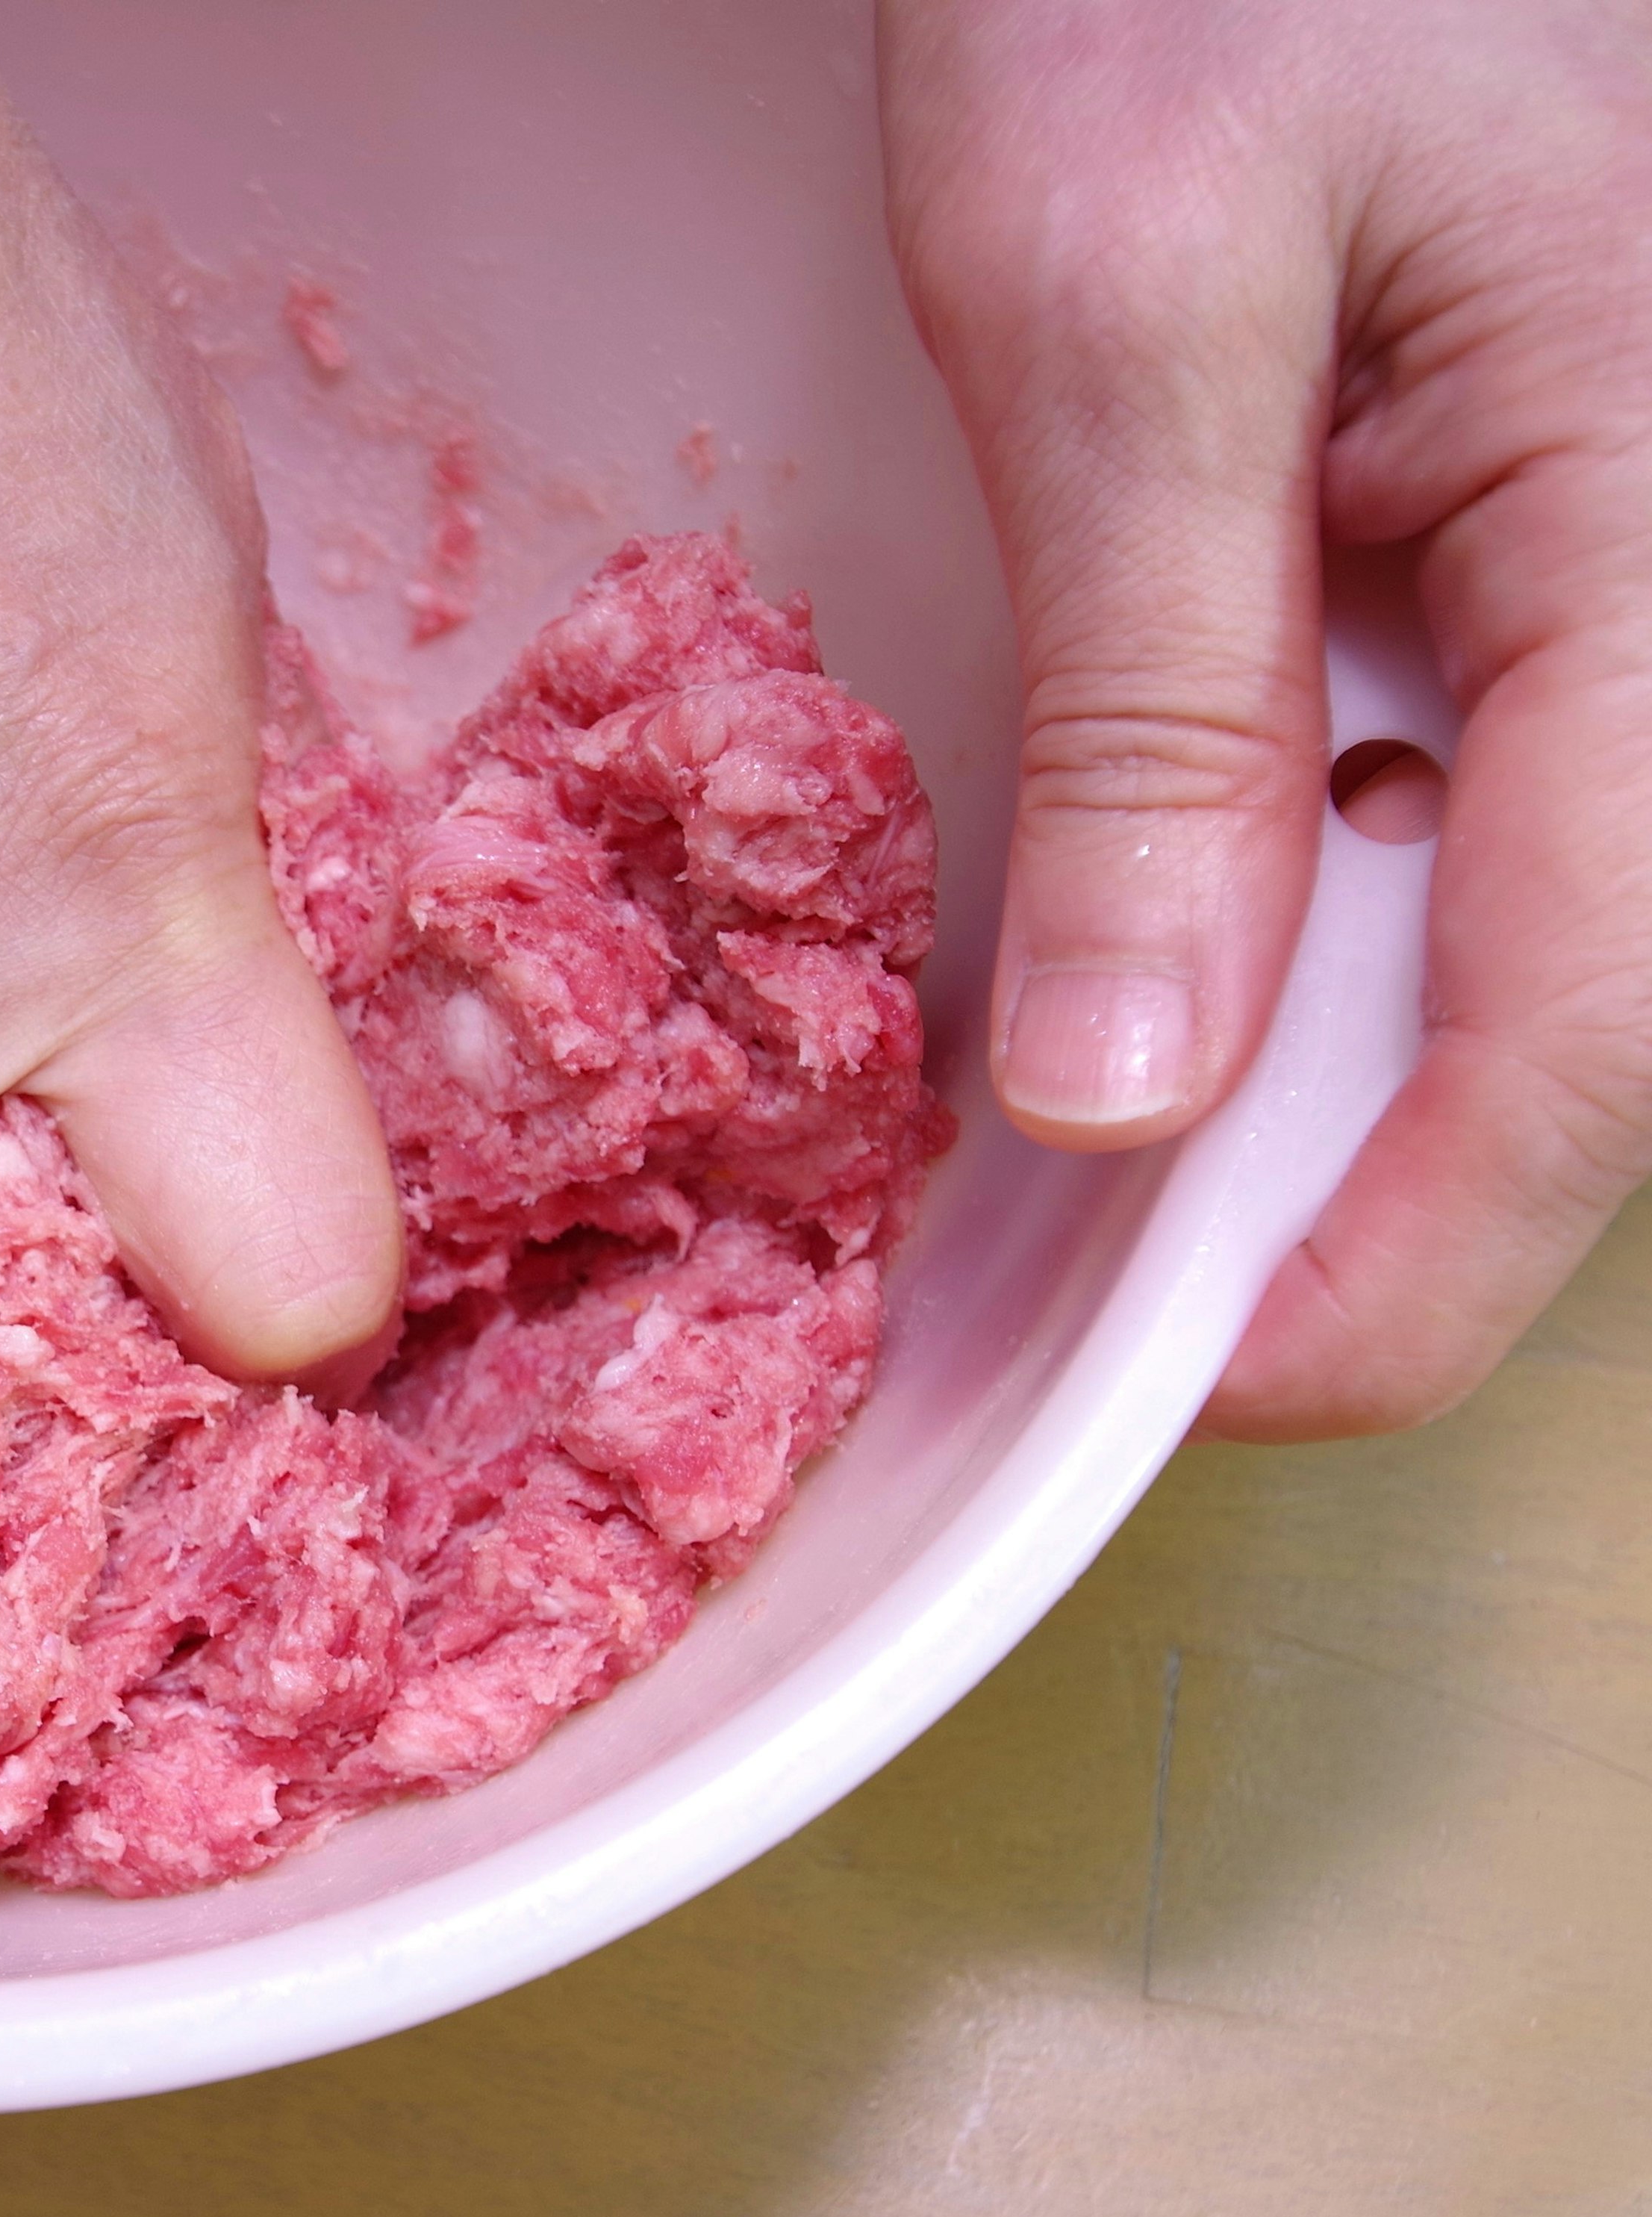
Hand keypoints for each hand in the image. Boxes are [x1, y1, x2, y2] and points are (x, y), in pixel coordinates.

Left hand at [878, 0, 1651, 1437]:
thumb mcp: (1128, 315)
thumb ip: (1162, 701)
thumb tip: (1138, 1080)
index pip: (1592, 1016)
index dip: (1409, 1256)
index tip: (1212, 1387)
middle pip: (1593, 1013)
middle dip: (1381, 1203)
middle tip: (1141, 1311)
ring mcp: (1623, 581)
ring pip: (1544, 936)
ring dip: (1352, 1085)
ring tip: (1137, 1176)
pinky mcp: (1535, 561)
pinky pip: (1476, 815)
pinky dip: (1325, 934)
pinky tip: (1181, 961)